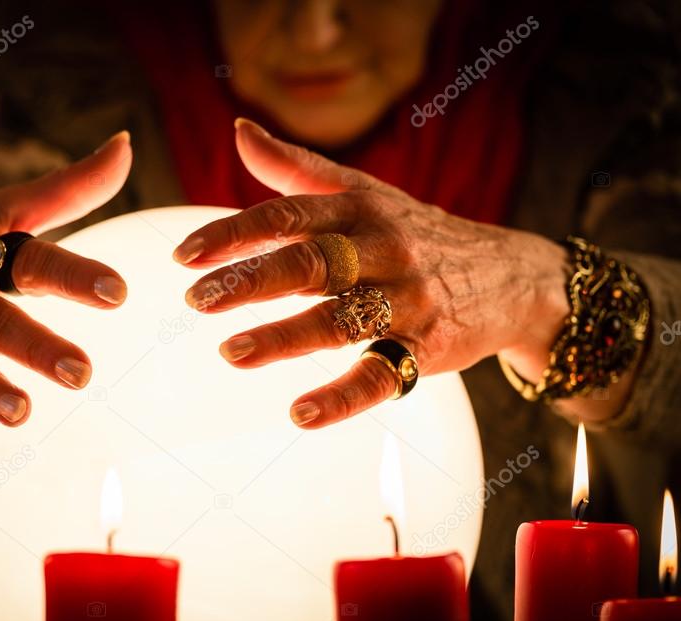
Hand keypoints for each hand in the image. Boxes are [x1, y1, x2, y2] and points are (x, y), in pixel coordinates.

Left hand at [174, 119, 568, 428]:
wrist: (511, 276)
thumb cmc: (417, 232)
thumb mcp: (364, 192)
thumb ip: (297, 168)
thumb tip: (239, 130)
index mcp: (359, 210)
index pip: (288, 214)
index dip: (234, 233)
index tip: (185, 254)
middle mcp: (382, 250)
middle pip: (310, 263)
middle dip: (249, 280)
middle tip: (195, 299)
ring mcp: (405, 301)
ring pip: (340, 319)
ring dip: (284, 337)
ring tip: (232, 353)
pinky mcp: (427, 348)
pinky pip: (382, 374)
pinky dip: (342, 397)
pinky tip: (301, 413)